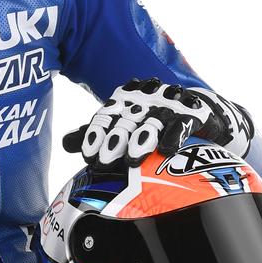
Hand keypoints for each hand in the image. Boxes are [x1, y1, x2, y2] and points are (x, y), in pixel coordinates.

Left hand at [63, 78, 253, 167]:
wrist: (196, 107)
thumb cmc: (152, 119)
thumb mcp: (124, 124)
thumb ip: (97, 132)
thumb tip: (65, 142)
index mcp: (125, 100)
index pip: (106, 116)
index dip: (96, 134)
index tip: (87, 155)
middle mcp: (144, 99)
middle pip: (126, 121)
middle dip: (115, 141)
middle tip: (104, 162)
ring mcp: (169, 105)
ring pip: (152, 122)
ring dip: (141, 140)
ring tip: (132, 159)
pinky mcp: (192, 114)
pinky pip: (182, 124)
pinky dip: (174, 135)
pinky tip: (166, 149)